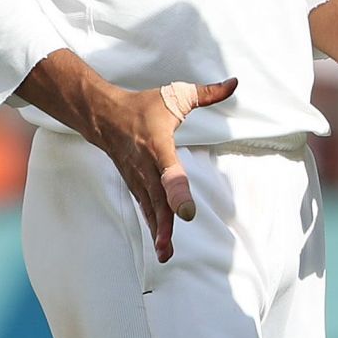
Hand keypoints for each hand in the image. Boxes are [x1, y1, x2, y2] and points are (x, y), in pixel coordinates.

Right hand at [86, 77, 237, 262]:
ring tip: (166, 254)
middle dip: (163, 224)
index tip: (187, 213)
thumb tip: (234, 83)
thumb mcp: (175, 95)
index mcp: (157, 147)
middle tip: (169, 248)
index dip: (177, 193)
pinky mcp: (135, 184)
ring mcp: (137, 178)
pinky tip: (162, 245)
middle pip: (156, 199)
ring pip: (149, 207)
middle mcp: (145, 167)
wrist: (103, 115)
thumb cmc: (143, 106)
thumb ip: (207, 93)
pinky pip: (145, 207)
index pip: (169, 173)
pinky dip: (153, 226)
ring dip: (157, 231)